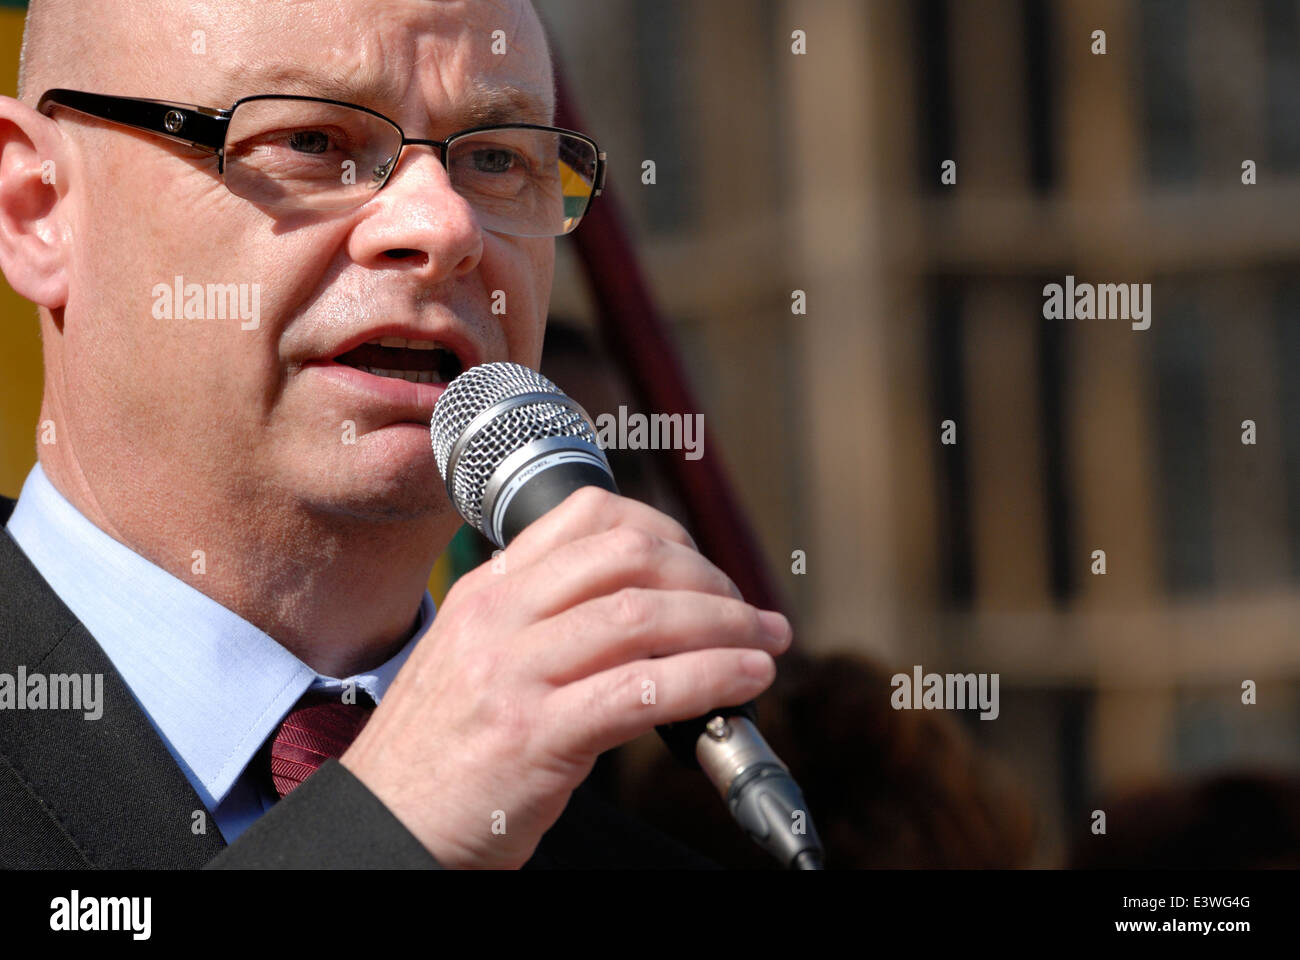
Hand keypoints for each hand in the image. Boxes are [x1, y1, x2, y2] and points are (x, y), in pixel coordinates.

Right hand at [340, 486, 790, 867]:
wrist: (386, 824)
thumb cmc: (442, 749)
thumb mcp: (474, 657)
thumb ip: (541, 621)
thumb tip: (643, 609)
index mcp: (487, 591)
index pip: (588, 516)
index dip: (666, 531)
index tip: (701, 566)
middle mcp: (498, 618)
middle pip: (628, 556)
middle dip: (707, 576)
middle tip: (745, 610)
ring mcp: (513, 674)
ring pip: (643, 616)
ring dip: (724, 623)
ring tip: (764, 642)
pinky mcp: (535, 736)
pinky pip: (643, 689)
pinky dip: (711, 677)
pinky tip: (745, 680)